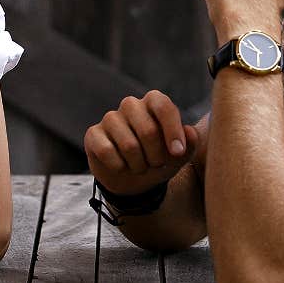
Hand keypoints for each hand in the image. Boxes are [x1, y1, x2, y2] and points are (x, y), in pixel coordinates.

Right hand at [84, 90, 199, 195]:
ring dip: (138, 165)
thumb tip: (190, 133)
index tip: (177, 152)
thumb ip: (190, 144)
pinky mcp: (93, 134)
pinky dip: (119, 166)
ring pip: (129, 145)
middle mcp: (131, 105)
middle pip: (148, 130)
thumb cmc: (160, 160)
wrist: (134, 180)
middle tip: (156, 164)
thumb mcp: (179, 156)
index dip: (172, 131)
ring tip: (140, 166)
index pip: (163, 106)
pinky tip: (121, 166)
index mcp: (154, 102)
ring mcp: (110, 118)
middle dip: (156, 156)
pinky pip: (107, 151)